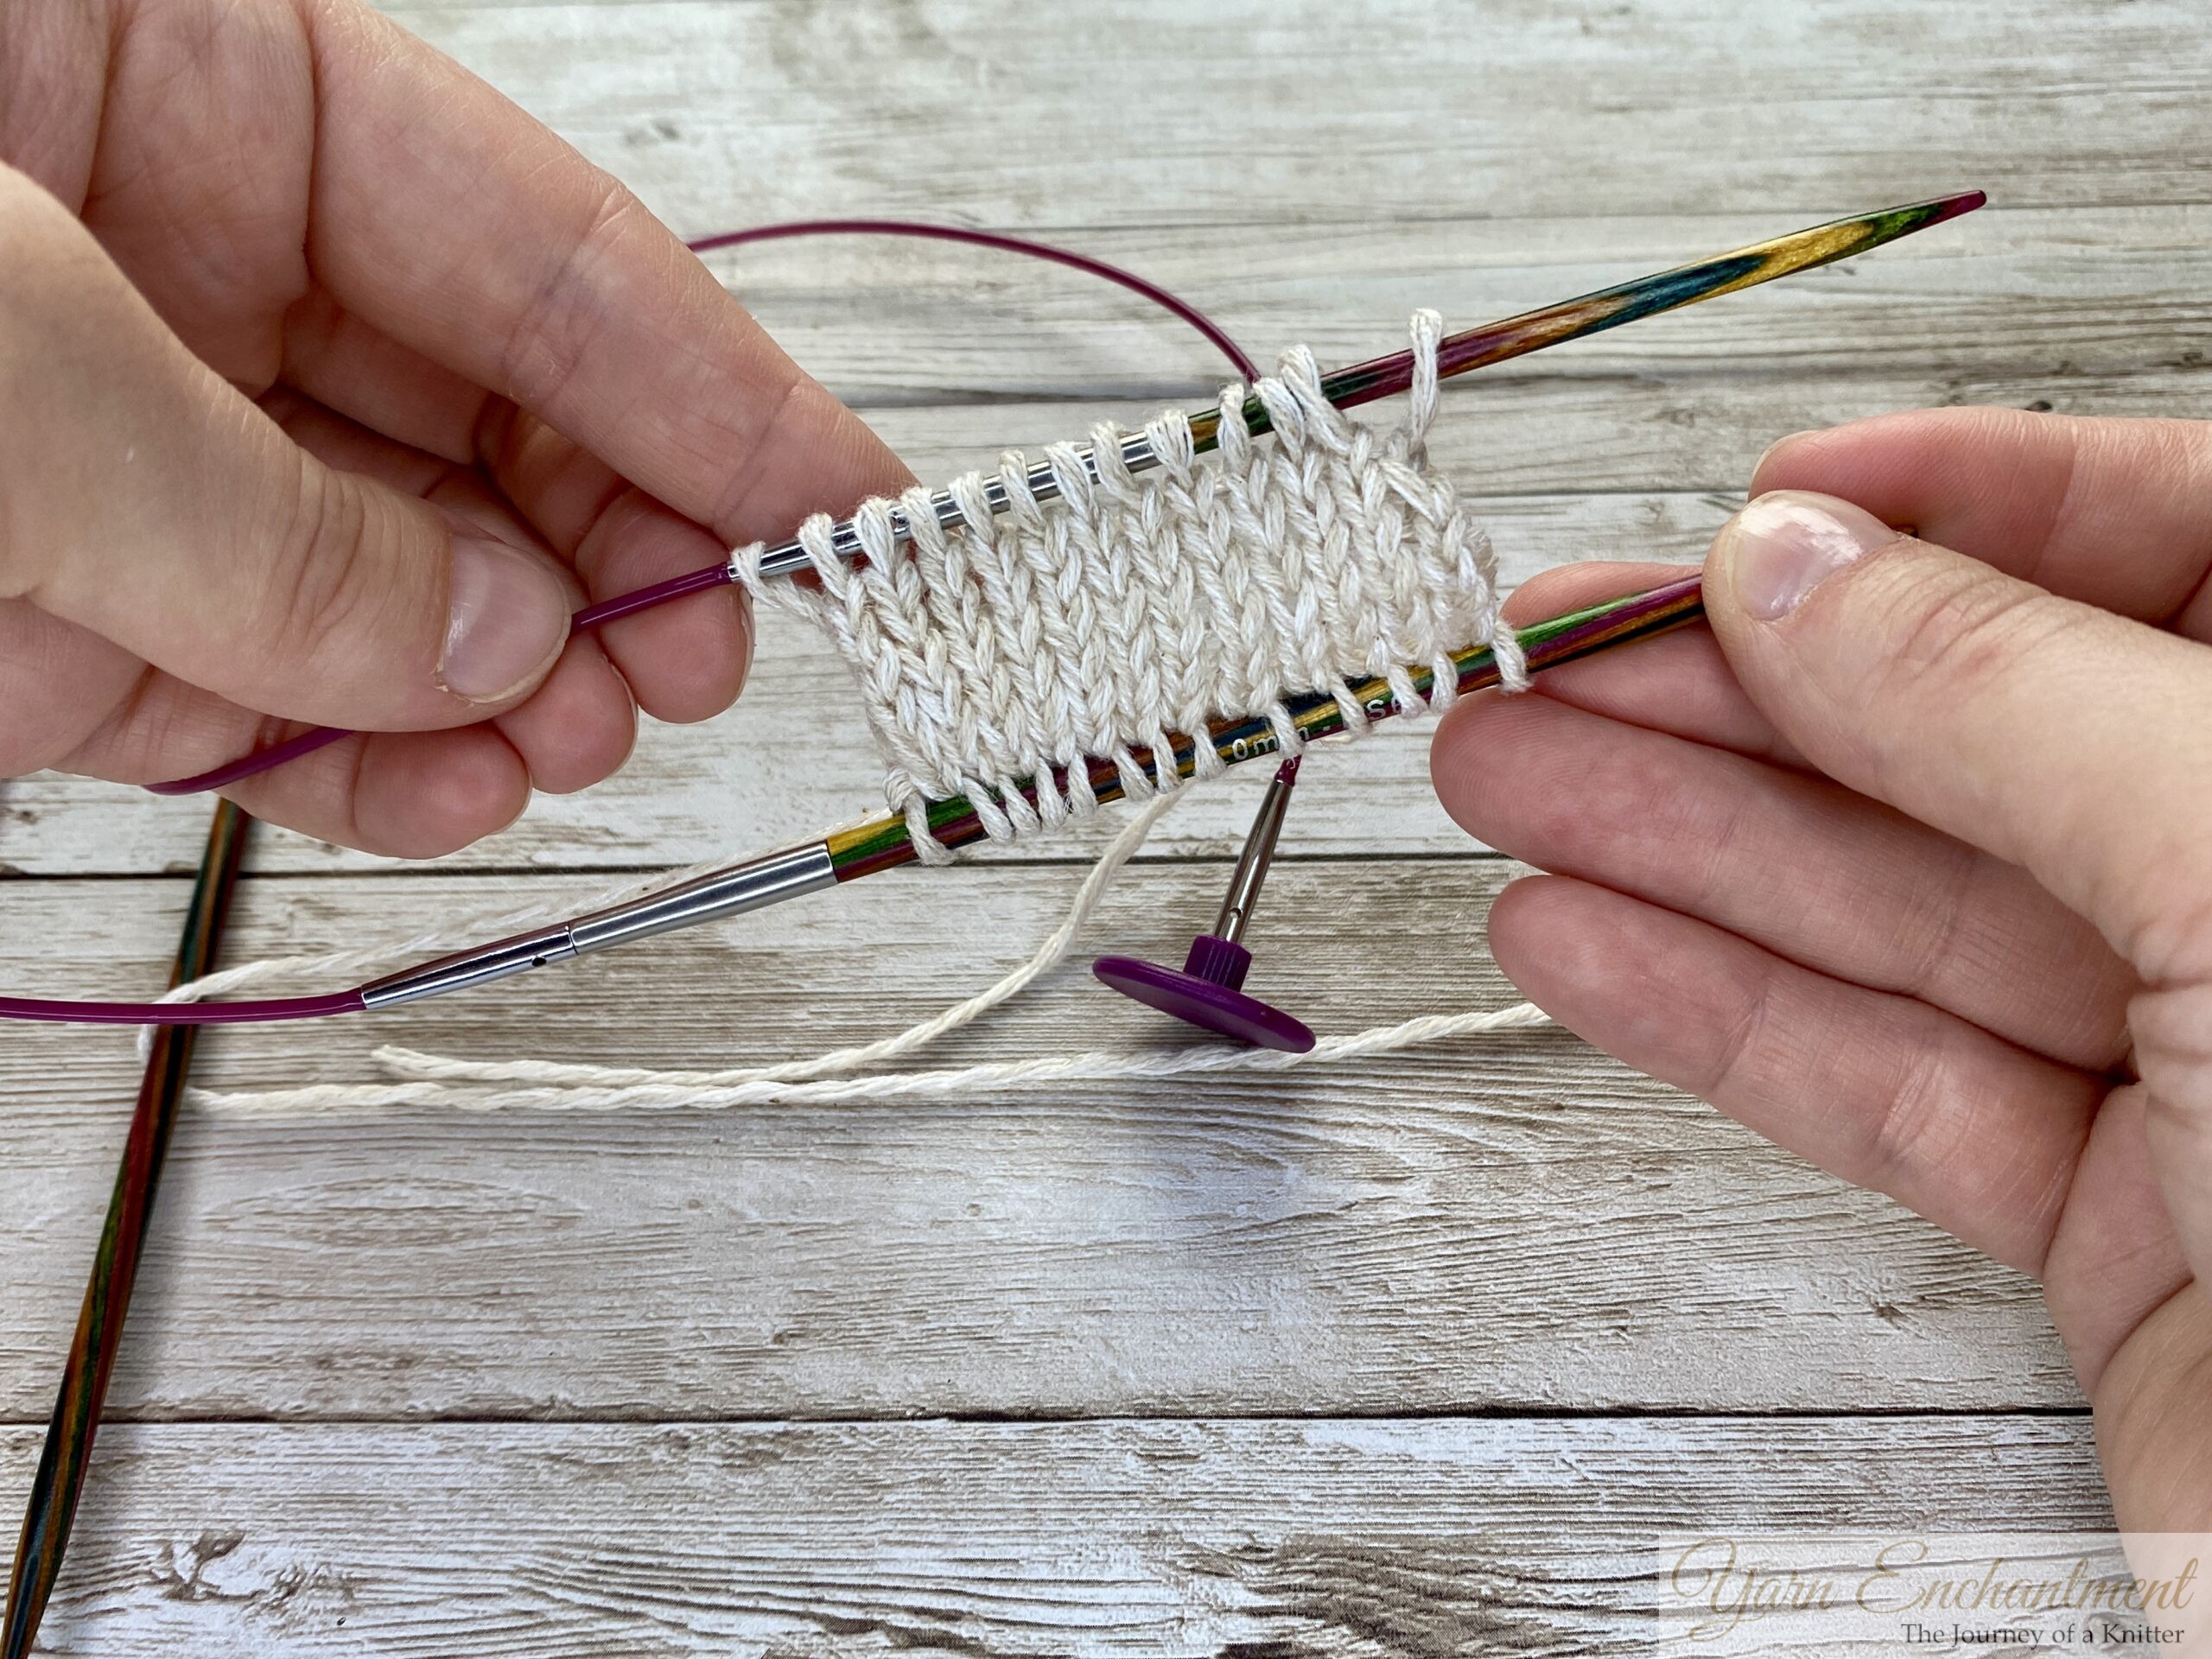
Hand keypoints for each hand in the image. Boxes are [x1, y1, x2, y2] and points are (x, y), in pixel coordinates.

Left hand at [0, 0, 906, 854]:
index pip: (521, 233)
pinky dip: (371, 768)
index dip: (710, 380)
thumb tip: (491, 644)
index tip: (845, 501)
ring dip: (514, 684)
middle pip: (486, 413)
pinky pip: (261, 703)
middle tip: (700, 653)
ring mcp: (114, 450)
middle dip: (615, 554)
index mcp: (167, 74)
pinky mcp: (54, 619)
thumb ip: (263, 512)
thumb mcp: (5, 355)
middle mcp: (160, 265)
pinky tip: (452, 794)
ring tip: (580, 740)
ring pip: (393, 581)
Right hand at [1432, 408, 2211, 1533]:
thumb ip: (2002, 693)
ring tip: (1499, 777)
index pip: (2181, 543)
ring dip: (1683, 847)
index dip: (1962, 501)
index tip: (1760, 500)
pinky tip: (1577, 943)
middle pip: (1989, 735)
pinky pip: (1896, 1091)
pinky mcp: (2127, 1232)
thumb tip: (1793, 565)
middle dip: (1745, 689)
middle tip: (1545, 654)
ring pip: (1910, 916)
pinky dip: (1723, 1019)